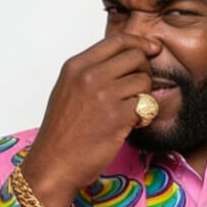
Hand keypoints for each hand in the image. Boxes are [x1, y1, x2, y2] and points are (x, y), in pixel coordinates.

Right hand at [19, 34, 160, 206]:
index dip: (140, 44)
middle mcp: (90, 76)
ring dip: (144, 97)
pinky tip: (132, 125)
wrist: (54, 164)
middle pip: (136, 58)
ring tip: (130, 112)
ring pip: (144, 81)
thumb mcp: (67, 91)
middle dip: (144, 72)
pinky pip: (146, 105)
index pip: (117, 42)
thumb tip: (121, 62)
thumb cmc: (61, 134)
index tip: (152, 49)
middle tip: (138, 91)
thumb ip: (90, 73)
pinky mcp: (118, 117)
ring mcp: (104, 95)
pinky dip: (144, 116)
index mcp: (76, 66)